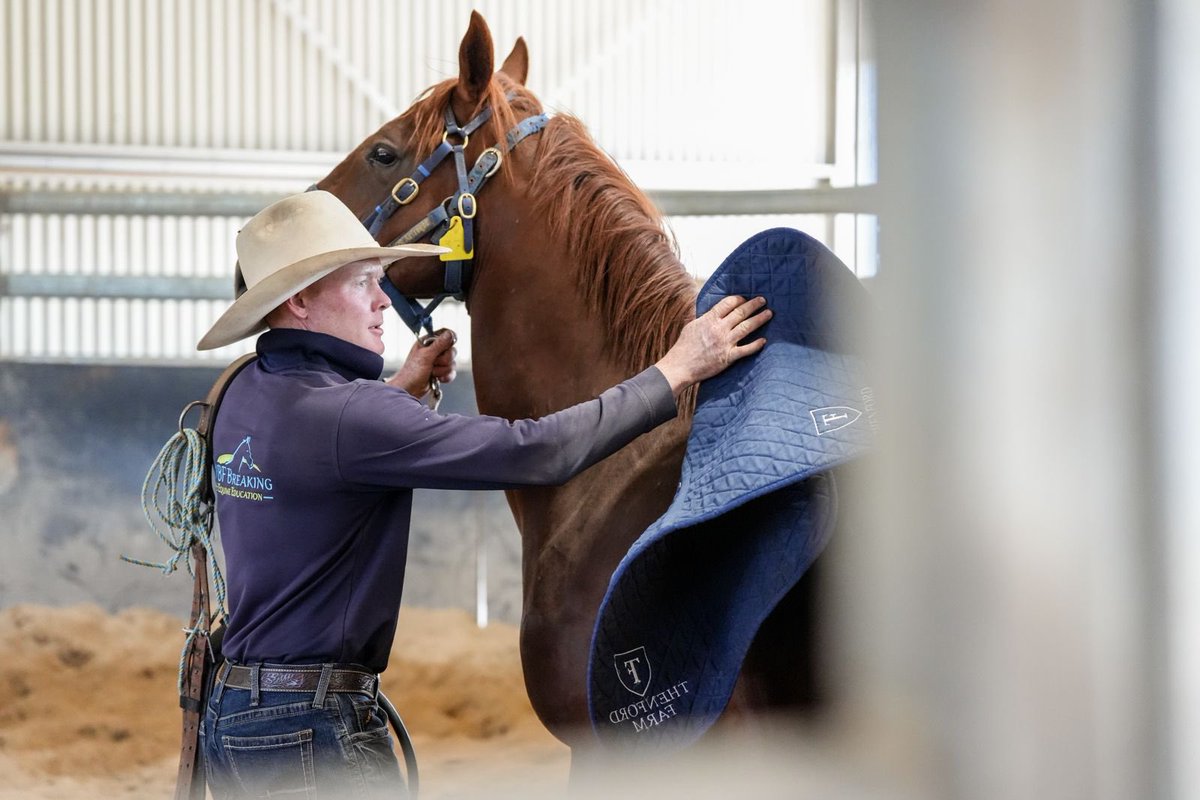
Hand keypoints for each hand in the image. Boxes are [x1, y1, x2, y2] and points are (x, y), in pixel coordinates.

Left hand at [386, 329, 457, 397]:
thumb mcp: (425, 356)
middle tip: (433, 363)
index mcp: (428, 342)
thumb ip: (439, 345)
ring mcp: (438, 362)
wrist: (410, 390)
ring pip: (453, 363)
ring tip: (431, 373)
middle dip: (444, 360)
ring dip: (443, 370)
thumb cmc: (412, 372)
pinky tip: (438, 379)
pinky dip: (446, 377)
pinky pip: (452, 372)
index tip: (446, 348)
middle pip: (452, 350)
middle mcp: (434, 350)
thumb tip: (450, 333)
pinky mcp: (441, 372)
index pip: (446, 335)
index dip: (449, 341)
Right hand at [654, 296, 770, 396]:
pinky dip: (756, 345)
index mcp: (709, 319)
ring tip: (769, 313)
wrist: (680, 366)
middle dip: (753, 305)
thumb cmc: (684, 347)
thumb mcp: (692, 326)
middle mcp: (719, 329)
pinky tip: (764, 340)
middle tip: (763, 300)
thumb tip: (711, 312)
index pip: (728, 303)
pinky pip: (746, 350)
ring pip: (747, 327)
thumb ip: (704, 318)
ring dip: (759, 319)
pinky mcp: (728, 357)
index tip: (744, 298)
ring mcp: (725, 343)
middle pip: (740, 313)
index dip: (738, 299)